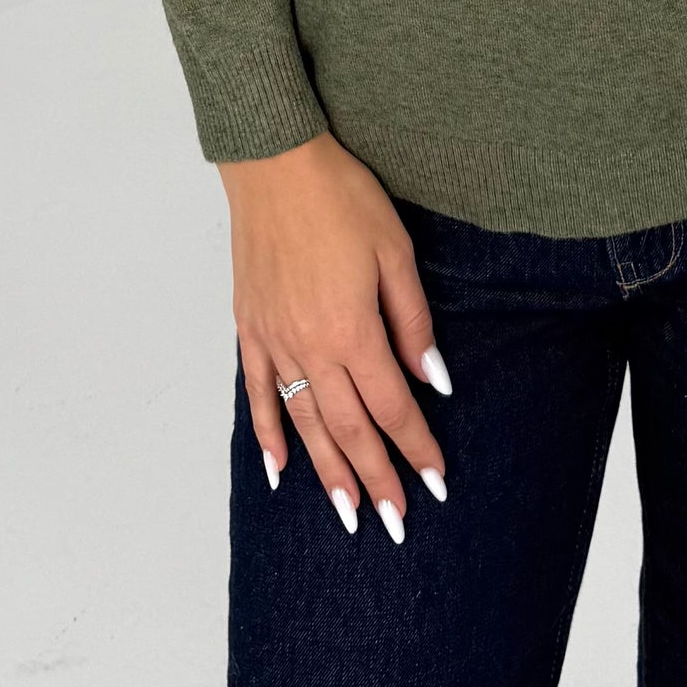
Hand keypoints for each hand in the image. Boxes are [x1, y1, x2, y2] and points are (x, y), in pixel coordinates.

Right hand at [217, 129, 451, 543]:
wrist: (273, 163)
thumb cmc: (340, 198)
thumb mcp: (394, 251)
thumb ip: (413, 322)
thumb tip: (433, 379)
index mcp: (351, 331)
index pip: (392, 407)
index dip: (416, 447)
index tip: (436, 482)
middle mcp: (309, 348)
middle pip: (348, 430)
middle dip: (375, 480)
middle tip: (395, 523)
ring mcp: (274, 342)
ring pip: (304, 424)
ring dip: (327, 473)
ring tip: (347, 514)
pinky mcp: (250, 329)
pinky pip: (259, 396)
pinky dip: (269, 436)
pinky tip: (280, 471)